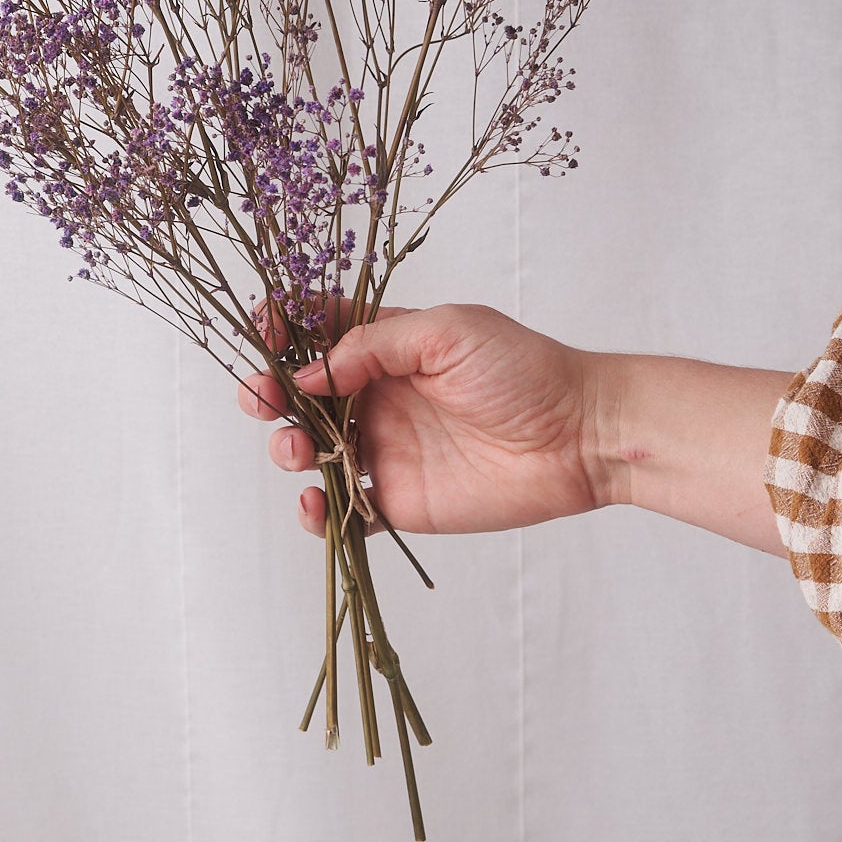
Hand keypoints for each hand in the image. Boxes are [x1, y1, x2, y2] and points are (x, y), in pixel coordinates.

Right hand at [239, 302, 601, 536]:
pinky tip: (315, 502)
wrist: (578, 436)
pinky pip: (344, 510)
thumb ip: (373, 346)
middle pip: (301, 395)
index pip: (318, 332)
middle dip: (269, 395)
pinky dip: (316, 511)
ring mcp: (386, 449)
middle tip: (262, 401)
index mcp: (387, 347)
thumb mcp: (445, 332)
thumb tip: (310, 373)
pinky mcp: (401, 500)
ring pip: (311, 452)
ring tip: (295, 451)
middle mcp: (378, 396)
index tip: (264, 337)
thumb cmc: (522, 370)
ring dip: (286, 450)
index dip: (283, 331)